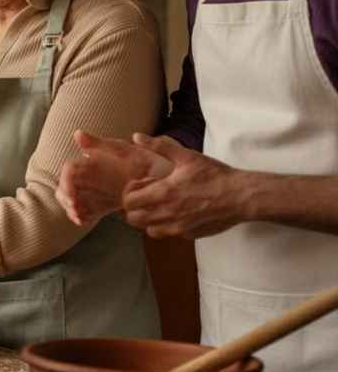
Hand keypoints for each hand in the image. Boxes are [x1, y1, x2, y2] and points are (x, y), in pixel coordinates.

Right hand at [56, 130, 172, 225]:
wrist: (166, 178)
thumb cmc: (146, 161)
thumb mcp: (126, 152)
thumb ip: (102, 144)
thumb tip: (77, 134)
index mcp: (91, 162)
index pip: (68, 171)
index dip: (66, 183)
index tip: (73, 197)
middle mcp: (89, 176)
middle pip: (65, 187)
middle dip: (66, 199)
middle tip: (75, 211)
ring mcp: (94, 191)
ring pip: (72, 200)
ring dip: (71, 209)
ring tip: (80, 218)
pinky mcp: (100, 204)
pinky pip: (84, 211)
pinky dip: (81, 217)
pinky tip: (85, 221)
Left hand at [121, 134, 246, 238]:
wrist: (241, 196)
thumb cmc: (214, 175)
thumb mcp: (186, 156)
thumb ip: (159, 147)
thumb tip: (136, 136)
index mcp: (163, 193)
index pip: (129, 202)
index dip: (130, 193)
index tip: (141, 185)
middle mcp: (167, 214)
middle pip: (134, 219)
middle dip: (135, 208)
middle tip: (147, 197)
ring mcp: (178, 227)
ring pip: (149, 230)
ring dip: (149, 219)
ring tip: (160, 206)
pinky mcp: (189, 235)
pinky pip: (169, 234)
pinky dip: (167, 226)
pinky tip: (177, 213)